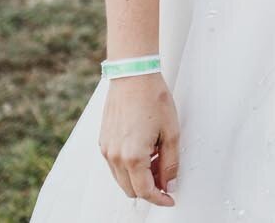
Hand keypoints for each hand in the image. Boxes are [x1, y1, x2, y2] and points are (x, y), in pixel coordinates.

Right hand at [99, 73, 180, 205]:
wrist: (133, 76)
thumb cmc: (153, 99)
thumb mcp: (171, 132)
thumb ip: (170, 162)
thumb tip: (169, 183)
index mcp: (133, 157)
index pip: (145, 191)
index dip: (159, 199)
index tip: (170, 198)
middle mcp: (115, 157)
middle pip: (131, 189)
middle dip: (150, 188)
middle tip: (166, 176)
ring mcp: (106, 150)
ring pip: (122, 179)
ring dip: (139, 177)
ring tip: (157, 157)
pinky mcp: (103, 142)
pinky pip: (115, 165)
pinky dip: (129, 166)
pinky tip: (144, 149)